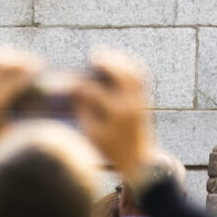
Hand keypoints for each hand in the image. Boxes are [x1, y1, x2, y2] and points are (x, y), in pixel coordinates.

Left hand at [0, 47, 43, 156]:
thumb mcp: (4, 130)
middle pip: (7, 64)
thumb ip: (21, 116)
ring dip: (10, 54)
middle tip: (35, 63)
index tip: (43, 69)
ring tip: (20, 60)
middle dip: (24, 59)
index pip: (18, 78)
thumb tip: (41, 102)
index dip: (33, 70)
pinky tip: (5, 57)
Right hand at [73, 53, 154, 178]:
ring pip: (134, 73)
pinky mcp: (145, 101)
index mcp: (115, 114)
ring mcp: (140, 101)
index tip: (71, 82)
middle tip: (92, 56)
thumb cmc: (111, 149)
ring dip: (120, 60)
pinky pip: (142, 77)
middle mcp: (130, 104)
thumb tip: (75, 92)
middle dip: (106, 62)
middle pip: (121, 74)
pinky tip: (120, 61)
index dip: (80, 85)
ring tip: (105, 55)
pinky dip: (132, 66)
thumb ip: (83, 112)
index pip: (95, 91)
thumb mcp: (93, 134)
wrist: (138, 161)